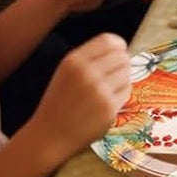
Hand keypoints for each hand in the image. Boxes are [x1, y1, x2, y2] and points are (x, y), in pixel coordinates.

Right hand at [29, 33, 131, 157]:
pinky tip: (106, 102)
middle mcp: (87, 73)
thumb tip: (122, 48)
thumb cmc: (59, 103)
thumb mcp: (66, 72)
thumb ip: (89, 58)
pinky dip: (121, 95)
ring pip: (127, 73)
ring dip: (122, 80)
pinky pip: (127, 92)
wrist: (48, 136)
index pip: (109, 40)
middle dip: (121, 64)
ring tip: (107, 90)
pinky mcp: (109, 108)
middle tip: (113, 75)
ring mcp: (99, 90)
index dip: (118, 46)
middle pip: (122, 56)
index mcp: (73, 61)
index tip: (119, 52)